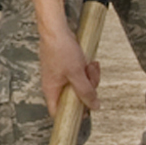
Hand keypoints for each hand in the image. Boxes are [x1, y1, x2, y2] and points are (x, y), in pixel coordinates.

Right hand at [33, 0, 98, 115]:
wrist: (56, 29)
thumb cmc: (60, 49)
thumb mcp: (76, 74)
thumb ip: (86, 92)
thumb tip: (94, 106)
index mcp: (51, 90)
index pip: (57, 112)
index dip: (71, 115)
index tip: (85, 111)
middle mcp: (54, 84)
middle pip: (74, 97)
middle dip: (87, 88)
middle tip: (91, 78)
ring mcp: (60, 75)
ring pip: (79, 85)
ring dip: (89, 76)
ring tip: (91, 66)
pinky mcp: (66, 67)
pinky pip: (80, 74)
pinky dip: (86, 70)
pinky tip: (89, 62)